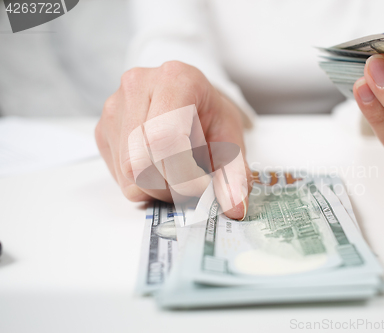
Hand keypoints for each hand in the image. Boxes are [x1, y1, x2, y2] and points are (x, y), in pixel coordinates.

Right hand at [95, 61, 250, 218]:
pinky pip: (119, 176)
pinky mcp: (103, 129)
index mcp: (176, 80)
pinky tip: (160, 168)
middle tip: (193, 183)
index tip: (203, 188)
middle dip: (172, 187)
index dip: (184, 176)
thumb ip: (235, 175)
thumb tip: (235, 207)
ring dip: (158, 188)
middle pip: (142, 162)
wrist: (190, 99)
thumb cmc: (209, 115)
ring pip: (128, 174)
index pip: (166, 139)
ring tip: (179, 172)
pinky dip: (143, 184)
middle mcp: (138, 86)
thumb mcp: (231, 140)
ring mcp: (115, 107)